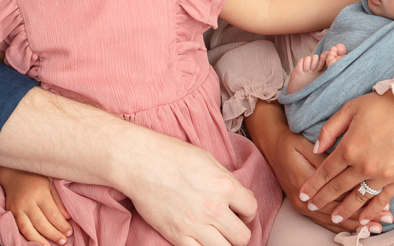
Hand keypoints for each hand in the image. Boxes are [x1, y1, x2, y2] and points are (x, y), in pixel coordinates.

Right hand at [0, 165, 72, 245]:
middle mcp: (27, 202)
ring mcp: (17, 209)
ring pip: (27, 229)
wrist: (14, 174)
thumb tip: (67, 217)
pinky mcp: (10, 213)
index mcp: (40, 193)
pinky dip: (27, 237)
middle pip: (41, 223)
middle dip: (53, 234)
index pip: (52, 213)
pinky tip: (35, 242)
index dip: (61, 225)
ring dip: (39, 240)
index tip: (69, 232)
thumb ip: (58, 202)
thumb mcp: (50, 186)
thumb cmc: (35, 180)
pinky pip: (19, 228)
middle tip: (63, 241)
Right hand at [118, 130, 257, 245]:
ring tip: (217, 235)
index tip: (239, 211)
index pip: (252, 209)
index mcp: (225, 186)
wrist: (142, 162)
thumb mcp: (208, 159)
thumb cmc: (173, 155)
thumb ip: (227, 180)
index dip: (247, 211)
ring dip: (224, 244)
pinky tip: (200, 240)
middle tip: (229, 225)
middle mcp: (214, 208)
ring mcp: (195, 225)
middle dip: (239, 231)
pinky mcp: (177, 236)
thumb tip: (241, 195)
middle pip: (242, 237)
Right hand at [244, 101, 389, 234]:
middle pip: (337, 213)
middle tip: (384, 221)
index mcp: (304, 183)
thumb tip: (346, 168)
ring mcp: (301, 205)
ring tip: (375, 227)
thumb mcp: (306, 145)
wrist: (270, 144)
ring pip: (332, 220)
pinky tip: (356, 225)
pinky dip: (342, 223)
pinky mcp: (303, 205)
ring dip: (354, 224)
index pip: (338, 198)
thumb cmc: (290, 141)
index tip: (382, 205)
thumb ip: (324, 159)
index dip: (361, 202)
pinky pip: (324, 219)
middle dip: (362, 219)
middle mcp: (302, 200)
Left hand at [300, 91, 393, 225]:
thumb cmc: (383, 104)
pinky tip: (363, 219)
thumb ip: (330, 129)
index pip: (325, 172)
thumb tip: (316, 148)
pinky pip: (382, 199)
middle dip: (322, 199)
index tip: (303, 195)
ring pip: (358, 198)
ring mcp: (381, 174)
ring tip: (334, 218)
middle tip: (311, 207)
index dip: (313, 185)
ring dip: (344, 211)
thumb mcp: (350, 108)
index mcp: (349, 148)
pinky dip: (372, 211)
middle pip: (338, 188)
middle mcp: (363, 165)